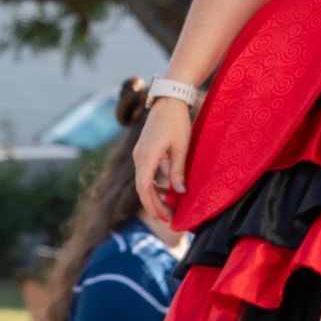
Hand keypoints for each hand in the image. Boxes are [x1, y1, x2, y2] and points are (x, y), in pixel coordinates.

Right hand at [133, 96, 196, 224]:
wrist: (168, 102)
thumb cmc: (177, 123)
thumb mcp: (181, 148)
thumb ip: (177, 171)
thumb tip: (178, 193)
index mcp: (147, 156)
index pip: (144, 187)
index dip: (153, 204)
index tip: (164, 217)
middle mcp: (139, 157)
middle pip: (142, 188)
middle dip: (154, 205)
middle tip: (169, 218)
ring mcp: (139, 154)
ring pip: (142, 182)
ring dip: (154, 196)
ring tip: (169, 208)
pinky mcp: (143, 152)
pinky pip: (145, 173)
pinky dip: (153, 185)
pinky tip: (164, 192)